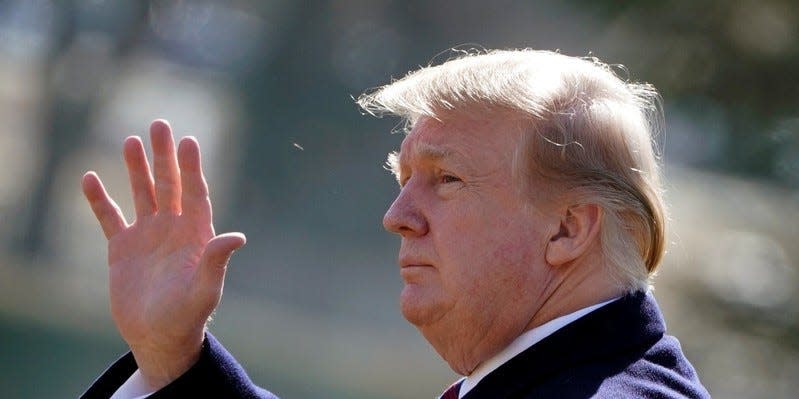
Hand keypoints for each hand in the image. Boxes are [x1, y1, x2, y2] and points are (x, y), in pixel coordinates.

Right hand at [82, 120, 245, 388]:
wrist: (160, 336)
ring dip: (136, 168)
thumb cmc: (189, 314)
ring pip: (141, 194)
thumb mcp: (206, 288)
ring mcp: (147, 236)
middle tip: (160, 124)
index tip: (189, 141)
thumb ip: (217, 259)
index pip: (195, 192)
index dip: (192, 167)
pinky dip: (99, 200)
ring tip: (130, 140)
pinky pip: (109, 218)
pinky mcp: (122, 249)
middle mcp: (173, 228)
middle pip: (168, 184)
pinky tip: (89, 178)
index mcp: (196, 233)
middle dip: (164, 156)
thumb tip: (238, 236)